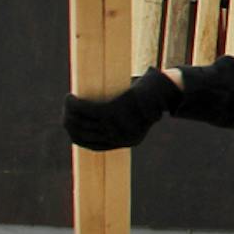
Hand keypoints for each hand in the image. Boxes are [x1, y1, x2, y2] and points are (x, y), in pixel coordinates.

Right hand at [64, 68, 182, 150]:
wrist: (168, 87)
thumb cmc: (152, 98)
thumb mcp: (139, 114)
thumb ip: (123, 121)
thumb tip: (101, 125)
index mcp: (127, 142)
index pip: (93, 146)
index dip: (77, 137)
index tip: (69, 127)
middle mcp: (122, 137)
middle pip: (84, 134)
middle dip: (69, 123)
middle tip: (66, 111)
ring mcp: (118, 125)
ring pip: (83, 121)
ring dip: (69, 112)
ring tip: (67, 102)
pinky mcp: (115, 110)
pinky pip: (88, 109)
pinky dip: (75, 104)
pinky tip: (70, 98)